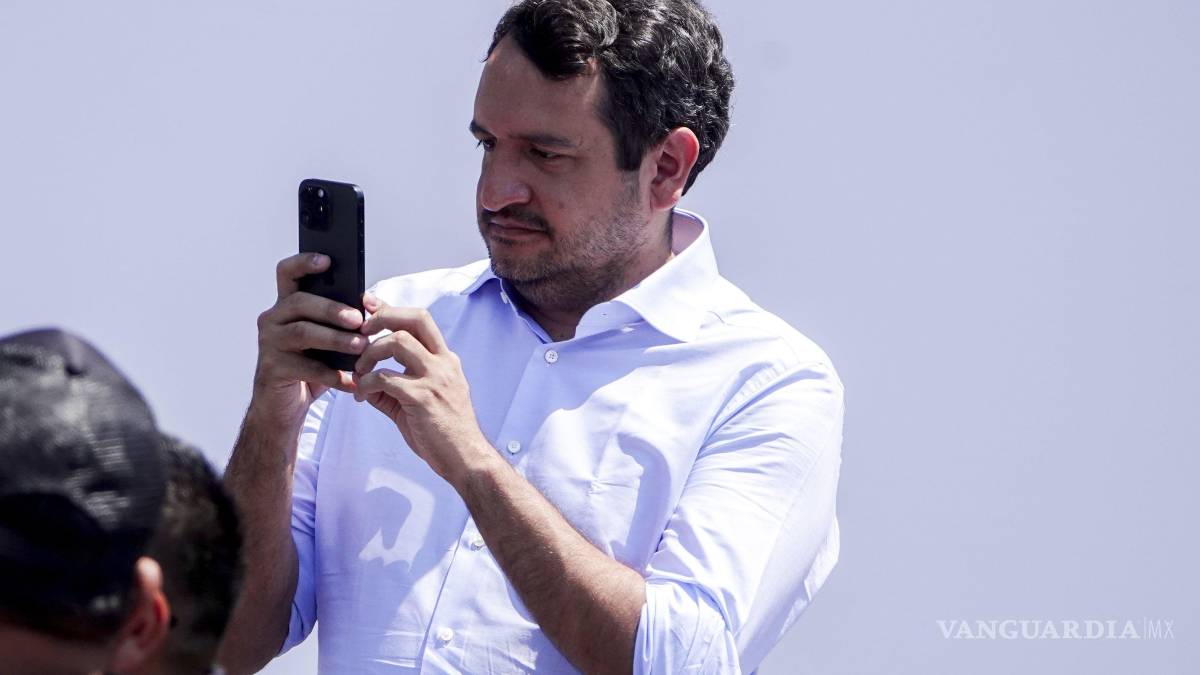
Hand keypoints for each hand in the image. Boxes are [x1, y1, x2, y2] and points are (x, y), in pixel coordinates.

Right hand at [250, 253, 367, 429]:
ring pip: (302, 333)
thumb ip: (345, 319)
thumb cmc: (310, 368)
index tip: (327, 260)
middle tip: (358, 320)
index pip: (288, 273)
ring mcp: (269, 344)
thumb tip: (372, 303)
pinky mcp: (271, 369)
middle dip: (331, 309)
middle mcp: (273, 319)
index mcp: (287, 305)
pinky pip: (304, 368)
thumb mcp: (329, 340)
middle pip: (300, 302)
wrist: (284, 407)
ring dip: (335, 339)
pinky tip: (350, 380)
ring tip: (360, 347)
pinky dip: (331, 375)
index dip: (304, 262)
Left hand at [352, 294, 493, 483]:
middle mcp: (443, 362)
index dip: (392, 309)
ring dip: (370, 352)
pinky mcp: (422, 398)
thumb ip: (392, 387)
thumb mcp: (419, 402)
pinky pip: (385, 379)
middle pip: (414, 318)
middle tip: (361, 333)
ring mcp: (435, 378)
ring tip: (360, 371)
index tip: (369, 306)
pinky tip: (361, 396)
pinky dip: (366, 384)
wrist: (465, 459)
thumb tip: (361, 379)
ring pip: (397, 341)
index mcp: (445, 360)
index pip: (420, 321)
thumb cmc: (443, 433)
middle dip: (383, 317)